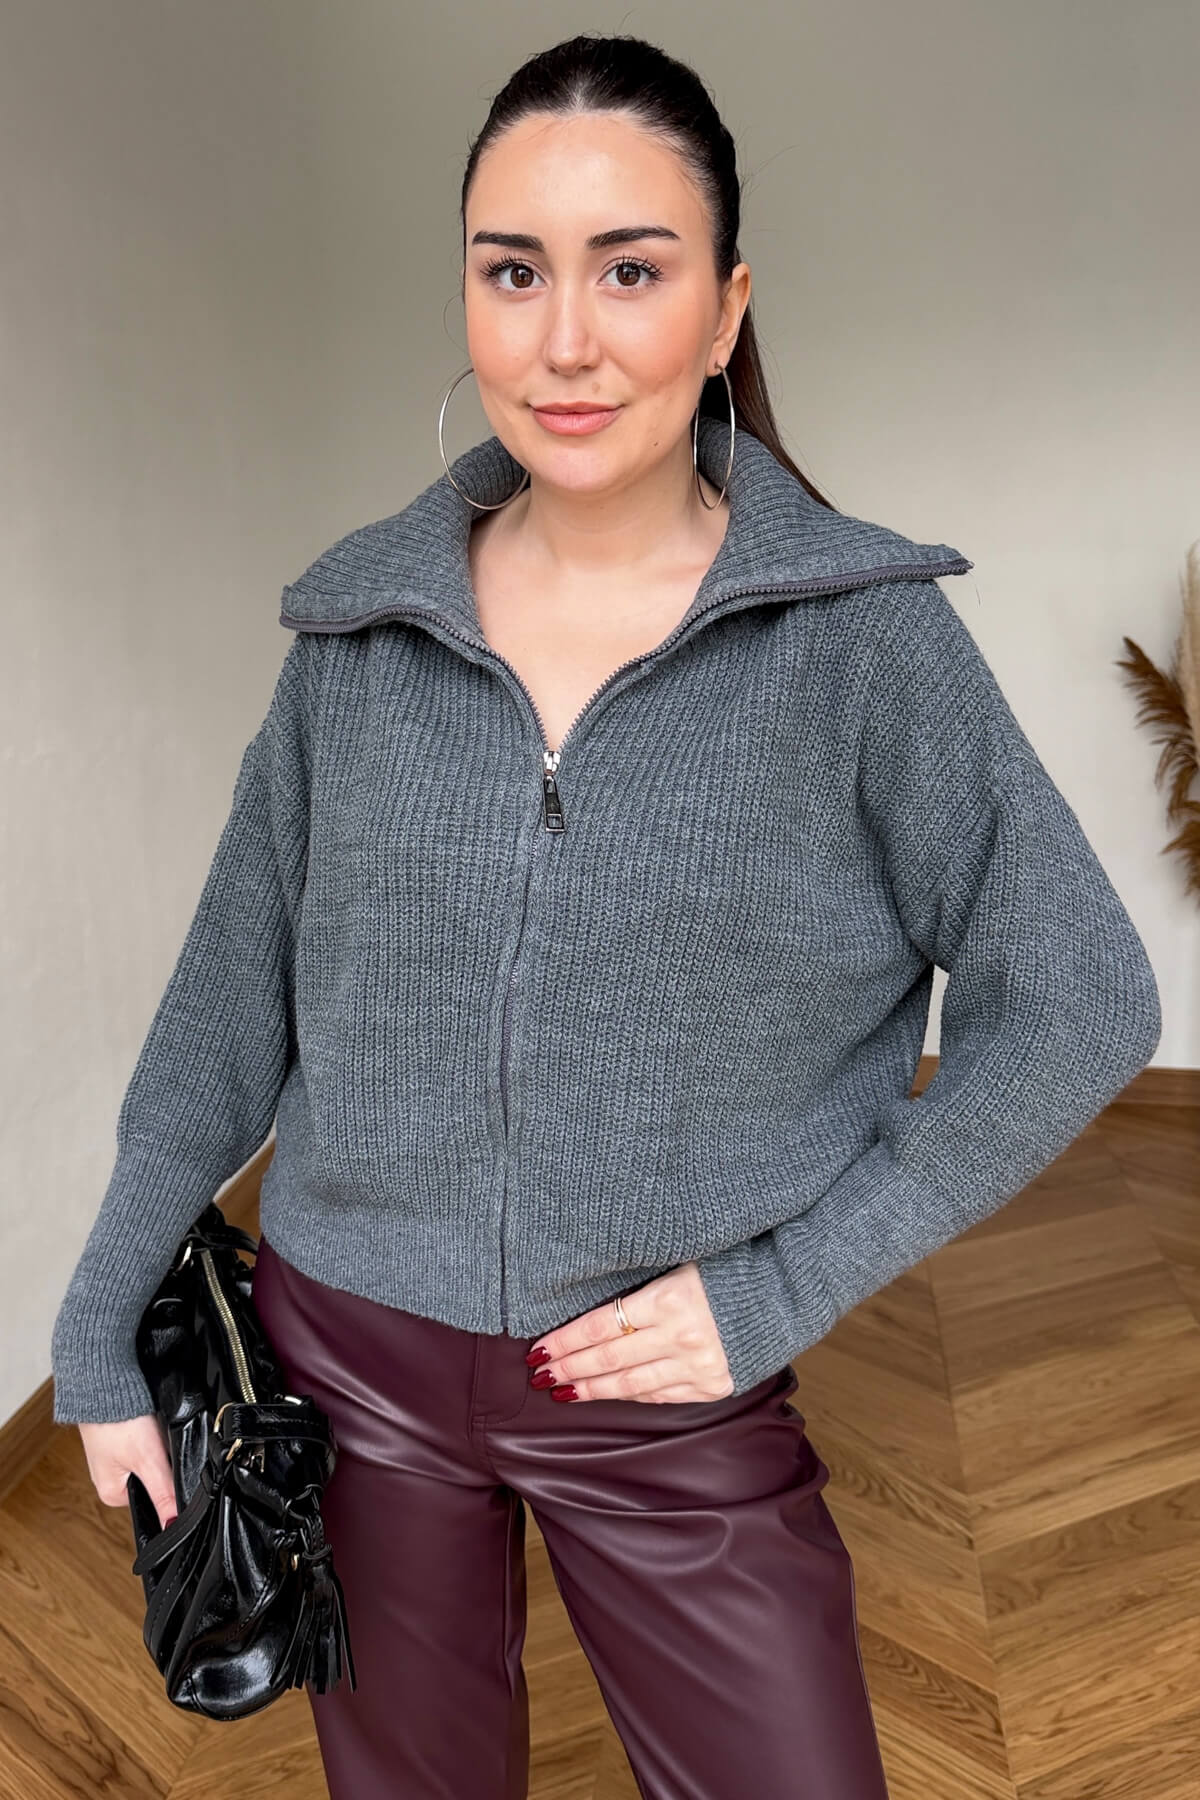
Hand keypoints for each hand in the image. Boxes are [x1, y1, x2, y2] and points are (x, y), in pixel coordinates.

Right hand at [77, 1415, 178, 1528]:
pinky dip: (150, 1435)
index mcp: (111, 1494)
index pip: (151, 1501)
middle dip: (161, 1463)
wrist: (103, 1383)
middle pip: (152, 1479)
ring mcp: (113, 1456)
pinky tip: (148, 1425)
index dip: (166, 1485)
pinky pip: (142, 1443)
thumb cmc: (116, 1421)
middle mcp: (109, 1477)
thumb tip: (172, 1525)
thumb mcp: (148, 1462)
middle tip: (158, 1445)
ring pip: (149, 1459)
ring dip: (157, 1447)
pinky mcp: (118, 1437)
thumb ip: (163, 1494)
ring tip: (150, 1433)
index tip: (168, 1467)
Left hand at [526, 1261, 733, 1402]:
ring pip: (630, 1384)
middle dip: (569, 1367)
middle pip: (608, 1359)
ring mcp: (698, 1366)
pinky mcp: (712, 1385)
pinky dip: (629, 1395)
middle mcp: (681, 1337)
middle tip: (540, 1374)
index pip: (600, 1326)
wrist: (786, 1293)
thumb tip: (592, 1301)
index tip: (538, 1349)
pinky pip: (660, 1395)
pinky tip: (608, 1393)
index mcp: (668, 1299)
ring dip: (592, 1388)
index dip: (565, 1341)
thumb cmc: (729, 1266)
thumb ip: (641, 1284)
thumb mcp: (680, 1261)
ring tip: (563, 1390)